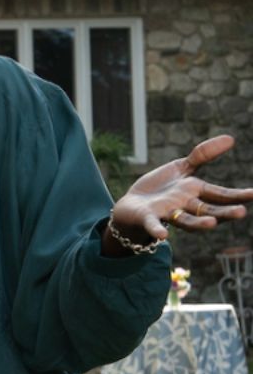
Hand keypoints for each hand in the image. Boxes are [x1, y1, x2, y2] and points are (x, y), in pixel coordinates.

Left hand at [109, 135, 252, 250]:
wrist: (131, 205)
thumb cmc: (161, 188)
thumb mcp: (182, 168)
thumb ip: (203, 155)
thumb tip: (231, 138)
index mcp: (196, 193)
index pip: (220, 195)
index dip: (237, 196)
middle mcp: (185, 206)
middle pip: (208, 211)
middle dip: (224, 213)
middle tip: (241, 212)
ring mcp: (167, 213)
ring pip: (186, 220)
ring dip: (198, 224)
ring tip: (212, 224)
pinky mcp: (147, 218)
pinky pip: (153, 225)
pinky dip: (157, 229)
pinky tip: (163, 235)